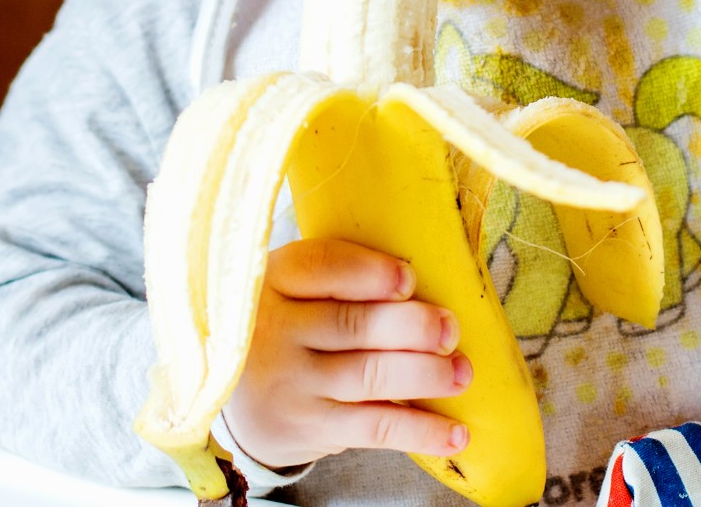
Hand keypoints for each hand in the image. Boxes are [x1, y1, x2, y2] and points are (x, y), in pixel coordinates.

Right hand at [222, 238, 471, 470]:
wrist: (240, 397)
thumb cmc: (291, 327)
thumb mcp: (294, 289)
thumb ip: (341, 278)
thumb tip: (423, 287)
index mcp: (275, 279)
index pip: (320, 267)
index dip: (368, 272)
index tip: (409, 279)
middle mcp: (275, 329)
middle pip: (352, 324)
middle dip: (412, 326)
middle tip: (450, 329)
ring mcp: (291, 381)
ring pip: (369, 375)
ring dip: (425, 374)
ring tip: (461, 373)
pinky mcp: (310, 426)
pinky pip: (374, 427)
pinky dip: (420, 430)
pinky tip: (454, 433)